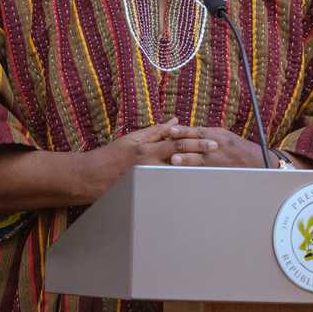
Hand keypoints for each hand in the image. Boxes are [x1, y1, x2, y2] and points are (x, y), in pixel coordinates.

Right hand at [80, 118, 212, 199]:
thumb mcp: (133, 138)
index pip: (176, 143)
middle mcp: (150, 164)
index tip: (214, 141)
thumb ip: (155, 131)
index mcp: (147, 149)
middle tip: (220, 153)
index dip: (196, 142)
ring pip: (178, 174)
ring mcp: (149, 178)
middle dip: (202, 156)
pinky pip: (169, 186)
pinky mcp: (147, 189)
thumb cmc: (112, 155)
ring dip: (196, 171)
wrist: (92, 176)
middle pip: (182, 159)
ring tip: (215, 170)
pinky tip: (197, 184)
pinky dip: (183, 184)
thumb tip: (175, 122)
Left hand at [166, 125, 267, 166]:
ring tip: (174, 160)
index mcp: (217, 134)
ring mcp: (220, 160)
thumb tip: (184, 131)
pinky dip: (194, 171)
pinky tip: (184, 174)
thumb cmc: (237, 146)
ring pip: (200, 159)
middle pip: (195, 144)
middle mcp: (218, 146)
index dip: (182, 131)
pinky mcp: (221, 171)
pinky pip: (206, 171)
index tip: (169, 130)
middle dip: (179, 145)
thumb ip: (204, 133)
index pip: (196, 131)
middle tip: (165, 144)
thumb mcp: (223, 135)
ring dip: (186, 159)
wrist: (258, 161)